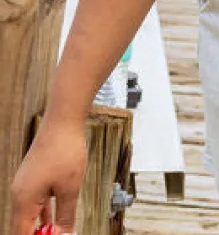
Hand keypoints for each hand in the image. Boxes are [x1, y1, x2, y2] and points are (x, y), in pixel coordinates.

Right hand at [10, 119, 86, 234]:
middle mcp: (19, 196)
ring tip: (58, 234)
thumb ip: (65, 216)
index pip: (22, 233)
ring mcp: (25, 188)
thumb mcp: (70, 189)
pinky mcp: (33, 181)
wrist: (62, 124)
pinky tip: (54, 223)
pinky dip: (44, 215)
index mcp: (23, 201)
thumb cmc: (65, 153)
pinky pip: (36, 204)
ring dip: (42, 228)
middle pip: (24, 227)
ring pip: (30, 216)